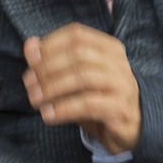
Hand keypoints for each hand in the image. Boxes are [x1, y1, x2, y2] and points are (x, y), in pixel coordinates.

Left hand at [23, 23, 140, 154]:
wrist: (132, 127)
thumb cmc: (99, 98)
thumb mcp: (76, 76)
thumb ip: (53, 59)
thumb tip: (30, 45)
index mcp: (108, 47)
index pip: (76, 35)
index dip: (50, 45)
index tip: (32, 60)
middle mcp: (117, 62)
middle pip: (77, 54)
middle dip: (47, 67)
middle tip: (29, 84)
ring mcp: (121, 84)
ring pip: (82, 76)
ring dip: (52, 88)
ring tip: (35, 99)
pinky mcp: (120, 108)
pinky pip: (88, 104)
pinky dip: (64, 108)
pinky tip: (49, 115)